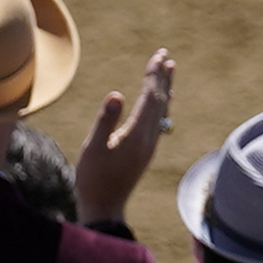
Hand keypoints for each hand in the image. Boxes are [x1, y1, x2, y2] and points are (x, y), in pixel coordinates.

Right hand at [68, 46, 176, 228]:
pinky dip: (163, 105)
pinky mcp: (146, 151)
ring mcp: (150, 146)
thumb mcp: (92, 148)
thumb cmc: (93, 178)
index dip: (153, 76)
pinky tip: (164, 101)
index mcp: (136, 135)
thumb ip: (105, 121)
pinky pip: (160, 121)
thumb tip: (116, 94)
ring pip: (162, 111)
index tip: (157, 56)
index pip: (149, 98)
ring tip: (169, 70)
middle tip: (165, 55)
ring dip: (165, 89)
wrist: (105, 207)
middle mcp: (149, 139)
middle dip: (162, 77)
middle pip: (160, 101)